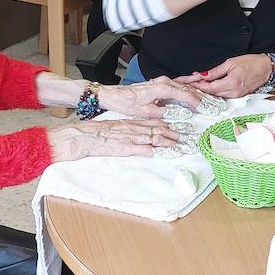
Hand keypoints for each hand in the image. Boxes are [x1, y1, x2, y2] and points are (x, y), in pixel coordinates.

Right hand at [46, 119, 178, 161]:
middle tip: (190, 137)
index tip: (184, 127)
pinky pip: (143, 149)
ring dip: (171, 142)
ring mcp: (131, 137)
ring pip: (155, 138)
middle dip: (177, 133)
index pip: (156, 122)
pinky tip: (164, 153)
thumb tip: (144, 136)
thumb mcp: (118, 127)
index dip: (171, 125)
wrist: (84, 136)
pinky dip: (155, 150)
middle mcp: (135, 128)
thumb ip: (132, 130)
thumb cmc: (99, 133)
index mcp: (133, 122)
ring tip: (183, 146)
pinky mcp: (125, 147)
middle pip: (160, 129)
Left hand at [96, 76, 200, 118]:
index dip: (197, 102)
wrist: (115, 95)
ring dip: (197, 92)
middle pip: (188, 89)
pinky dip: (189, 85)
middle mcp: (164, 82)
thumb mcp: (147, 112)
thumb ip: (166, 112)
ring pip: (185, 86)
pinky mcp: (161, 83)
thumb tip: (181, 114)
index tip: (206, 108)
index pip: (185, 94)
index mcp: (162, 88)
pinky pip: (179, 83)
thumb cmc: (128, 102)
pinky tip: (198, 82)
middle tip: (213, 104)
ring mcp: (163, 81)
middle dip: (202, 97)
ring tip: (209, 98)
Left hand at [176, 54, 274, 97]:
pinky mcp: (238, 96)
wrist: (267, 68)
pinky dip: (213, 92)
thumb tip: (202, 75)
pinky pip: (222, 95)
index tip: (187, 82)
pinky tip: (206, 88)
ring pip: (216, 95)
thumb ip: (215, 71)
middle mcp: (234, 92)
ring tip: (192, 86)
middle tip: (185, 85)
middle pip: (210, 93)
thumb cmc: (252, 63)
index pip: (209, 87)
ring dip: (204, 91)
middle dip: (197, 89)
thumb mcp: (231, 63)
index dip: (197, 85)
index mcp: (231, 83)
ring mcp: (236, 96)